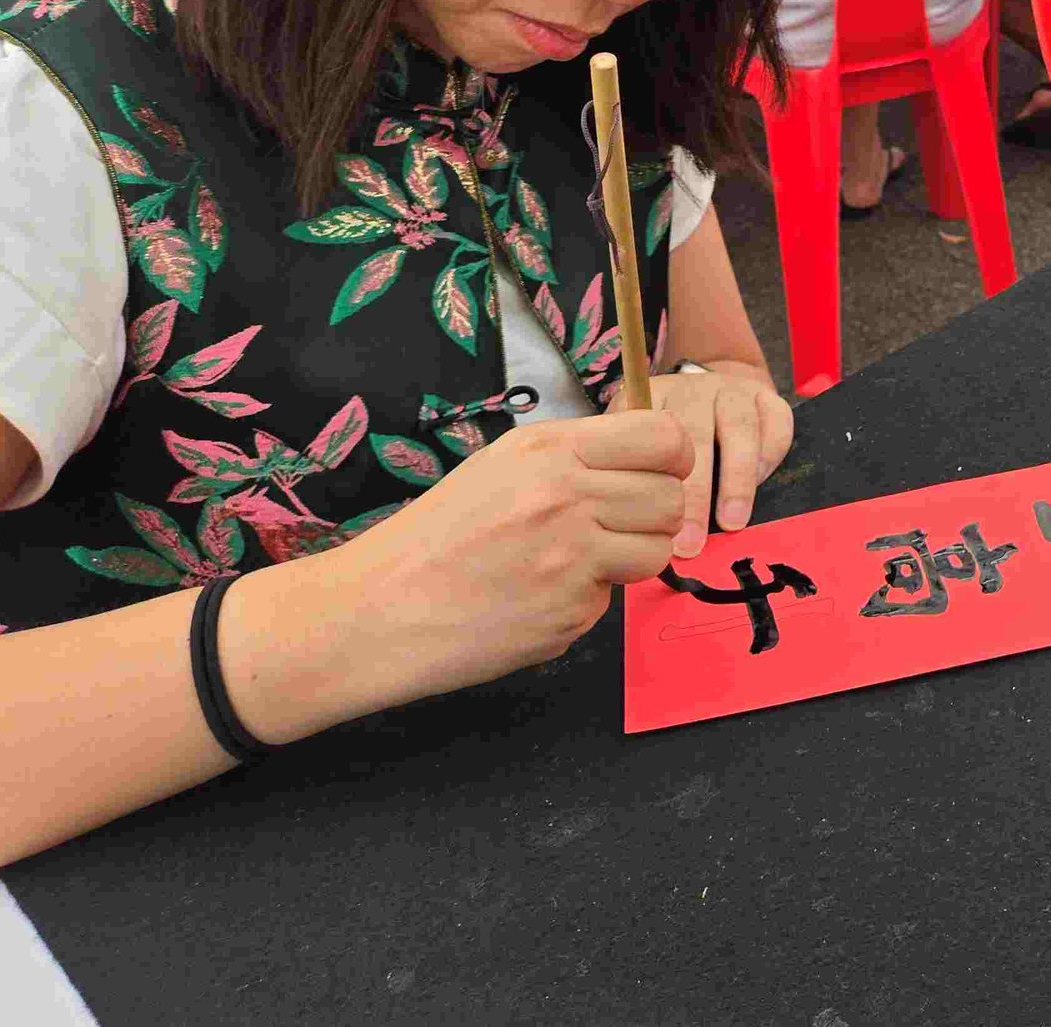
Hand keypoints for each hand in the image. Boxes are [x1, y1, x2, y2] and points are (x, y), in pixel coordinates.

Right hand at [262, 409, 696, 729]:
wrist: (377, 611)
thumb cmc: (434, 537)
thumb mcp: (500, 467)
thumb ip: (572, 458)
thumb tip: (642, 460)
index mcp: (550, 451)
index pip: (663, 436)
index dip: (673, 457)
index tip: (662, 472)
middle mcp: (567, 496)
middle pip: (671, 498)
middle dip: (655, 515)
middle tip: (618, 526)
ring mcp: (573, 558)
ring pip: (657, 551)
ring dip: (631, 559)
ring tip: (580, 562)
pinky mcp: (570, 614)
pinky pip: (610, 602)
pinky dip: (584, 602)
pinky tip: (537, 598)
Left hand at [645, 363, 795, 554]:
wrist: (713, 393)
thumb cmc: (671, 437)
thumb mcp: (641, 441)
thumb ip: (636, 474)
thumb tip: (637, 533)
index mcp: (655, 399)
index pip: (652, 438)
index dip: (656, 485)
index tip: (658, 530)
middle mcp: (695, 390)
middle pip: (695, 436)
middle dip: (696, 496)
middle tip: (694, 542)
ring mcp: (734, 390)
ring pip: (741, 429)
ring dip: (737, 481)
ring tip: (732, 523)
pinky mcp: (768, 396)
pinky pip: (777, 423)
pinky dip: (770, 457)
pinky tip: (759, 485)